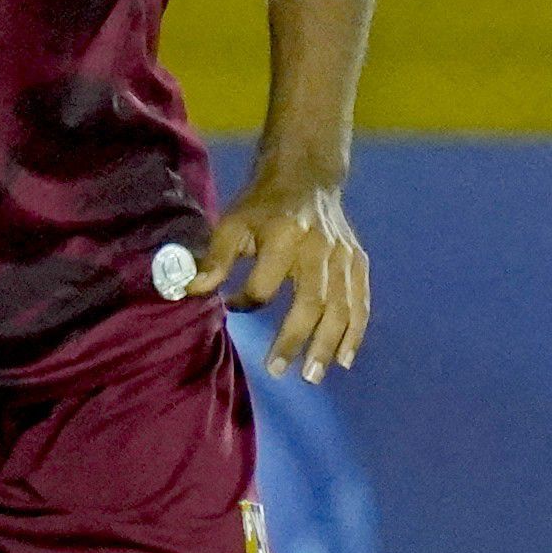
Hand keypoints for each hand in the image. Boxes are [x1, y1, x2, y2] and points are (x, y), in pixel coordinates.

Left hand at [190, 165, 368, 379]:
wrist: (308, 176)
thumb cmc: (263, 206)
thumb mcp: (232, 223)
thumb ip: (214, 259)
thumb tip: (191, 291)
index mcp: (285, 236)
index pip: (265, 284)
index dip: (246, 301)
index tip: (232, 306)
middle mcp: (319, 248)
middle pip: (311, 302)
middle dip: (294, 339)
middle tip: (278, 371)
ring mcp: (343, 256)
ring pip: (340, 308)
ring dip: (327, 345)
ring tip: (312, 376)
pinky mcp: (358, 262)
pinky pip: (360, 303)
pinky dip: (354, 333)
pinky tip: (344, 360)